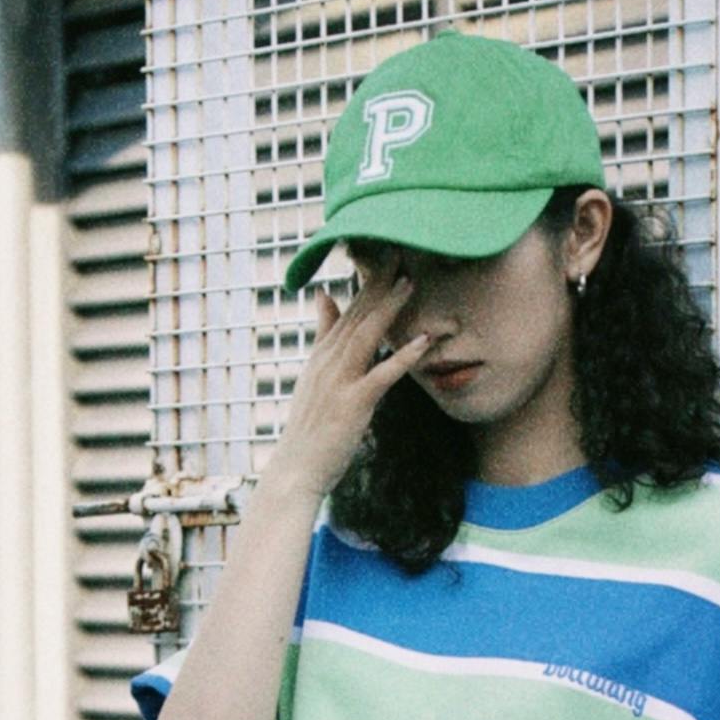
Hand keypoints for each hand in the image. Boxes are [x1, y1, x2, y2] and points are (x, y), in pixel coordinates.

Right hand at [265, 272, 434, 497]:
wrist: (296, 469)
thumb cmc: (310, 428)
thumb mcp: (315, 375)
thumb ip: (323, 335)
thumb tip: (324, 296)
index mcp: (322, 354)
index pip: (347, 309)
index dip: (367, 281)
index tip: (386, 256)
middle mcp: (328, 361)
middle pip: (356, 314)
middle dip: (378, 282)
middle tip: (401, 250)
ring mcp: (339, 381)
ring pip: (366, 335)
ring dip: (389, 308)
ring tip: (411, 282)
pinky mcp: (353, 403)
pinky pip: (382, 374)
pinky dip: (402, 356)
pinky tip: (423, 340)